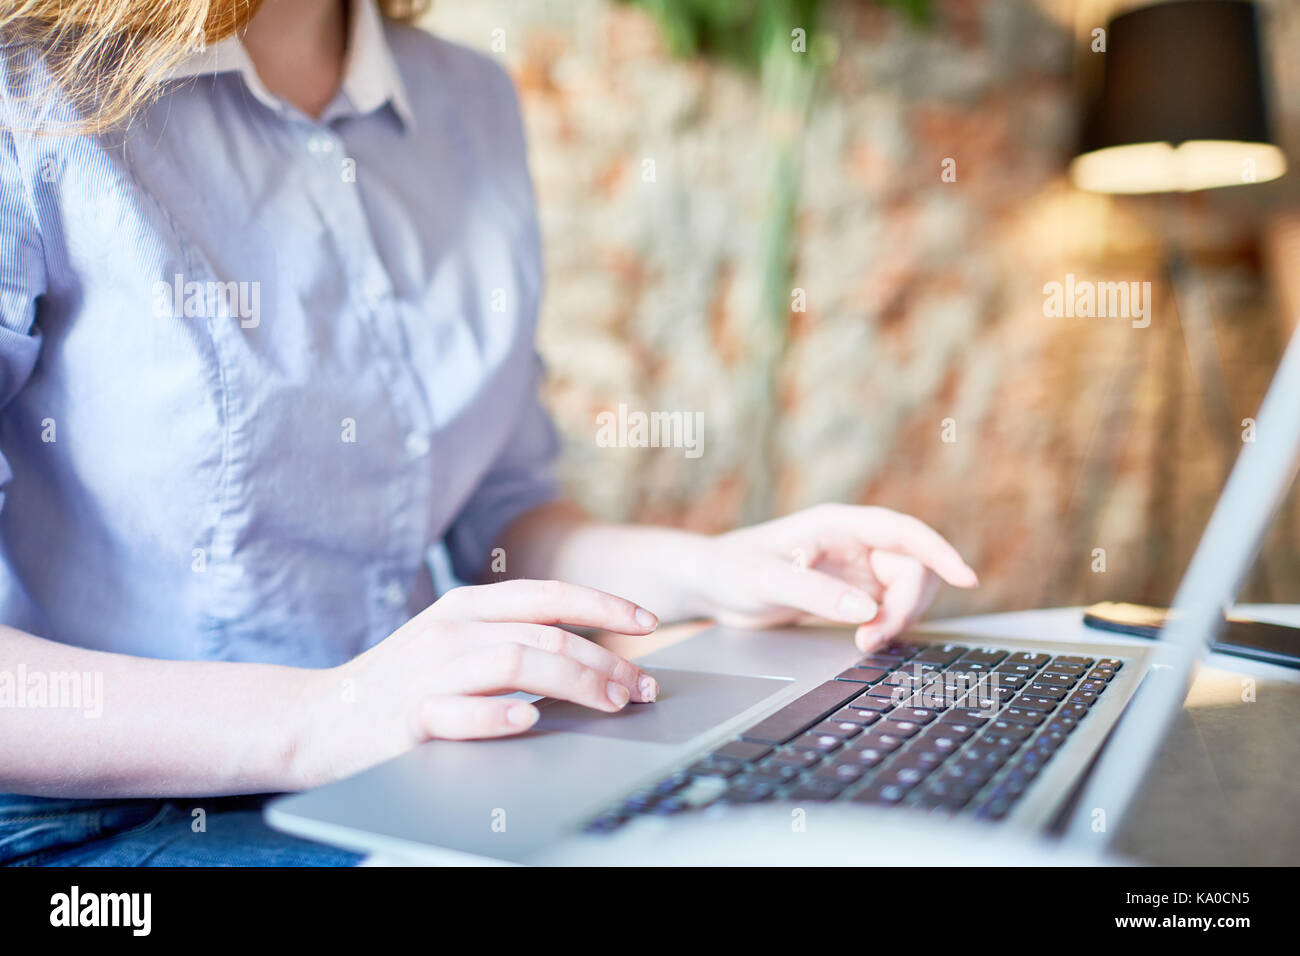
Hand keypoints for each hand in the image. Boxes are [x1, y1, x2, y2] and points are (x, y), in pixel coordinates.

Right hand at [301, 580, 659, 784]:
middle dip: (605, 662)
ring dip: (574, 684)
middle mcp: (451, 630)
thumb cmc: (403, 684)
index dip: (603, 606)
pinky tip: (528, 720)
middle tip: (640, 689)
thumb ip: (512, 639)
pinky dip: (497, 716)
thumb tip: (593, 658)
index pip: (549, 595)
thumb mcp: (455, 644)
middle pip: (546, 636)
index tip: (646, 623)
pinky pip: (459, 713)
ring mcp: (429, 672)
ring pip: (515, 664)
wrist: (319, 720)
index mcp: (467, 605)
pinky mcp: (408, 717)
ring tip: (610, 704)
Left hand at [691, 504, 976, 651]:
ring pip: (906, 593)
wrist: (711, 585)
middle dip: (906, 607)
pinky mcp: (852, 596)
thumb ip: (814, 593)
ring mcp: (857, 570)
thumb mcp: (766, 580)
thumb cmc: (732, 569)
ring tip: (863, 646)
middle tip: (873, 642)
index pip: (904, 532)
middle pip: (914, 570)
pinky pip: (889, 610)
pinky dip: (887, 628)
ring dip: (898, 621)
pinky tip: (865, 643)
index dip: (939, 552)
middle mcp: (856, 544)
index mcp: (840, 524)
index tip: (966, 578)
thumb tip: (865, 612)